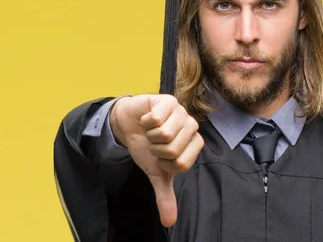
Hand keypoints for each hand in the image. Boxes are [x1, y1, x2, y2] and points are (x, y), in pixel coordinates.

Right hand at [109, 94, 203, 226]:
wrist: (129, 124)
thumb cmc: (146, 146)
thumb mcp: (155, 172)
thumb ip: (164, 195)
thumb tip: (169, 222)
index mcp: (193, 143)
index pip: (182, 163)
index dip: (165, 163)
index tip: (160, 158)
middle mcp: (191, 126)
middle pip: (173, 149)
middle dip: (156, 150)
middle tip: (153, 143)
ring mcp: (180, 111)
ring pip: (165, 133)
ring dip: (150, 136)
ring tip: (150, 131)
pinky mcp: (166, 100)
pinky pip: (156, 119)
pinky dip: (145, 123)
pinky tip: (146, 120)